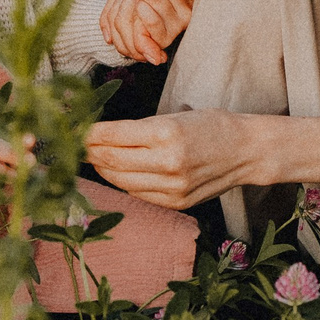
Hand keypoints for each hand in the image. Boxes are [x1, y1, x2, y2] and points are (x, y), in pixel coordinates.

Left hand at [84, 108, 265, 208]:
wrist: (247, 151)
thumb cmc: (212, 126)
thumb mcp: (174, 116)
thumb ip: (138, 129)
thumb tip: (99, 135)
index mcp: (166, 133)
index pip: (111, 136)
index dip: (87, 133)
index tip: (72, 128)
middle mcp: (167, 163)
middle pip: (110, 160)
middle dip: (88, 152)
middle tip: (73, 144)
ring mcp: (171, 188)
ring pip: (119, 181)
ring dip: (101, 169)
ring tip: (92, 157)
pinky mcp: (175, 202)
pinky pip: (137, 194)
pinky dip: (122, 182)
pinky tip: (116, 172)